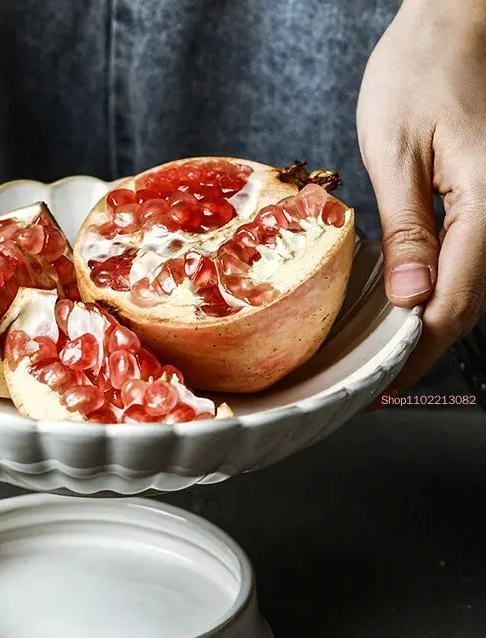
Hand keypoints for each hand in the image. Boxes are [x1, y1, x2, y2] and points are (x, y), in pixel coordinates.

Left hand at [357, 0, 485, 389]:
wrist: (457, 17)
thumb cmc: (423, 68)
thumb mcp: (397, 153)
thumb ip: (408, 231)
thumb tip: (409, 300)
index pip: (454, 305)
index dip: (415, 352)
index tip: (381, 383)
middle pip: (471, 304)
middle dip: (422, 344)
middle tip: (378, 374)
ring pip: (477, 285)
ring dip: (434, 318)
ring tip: (388, 346)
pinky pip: (475, 256)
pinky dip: (443, 285)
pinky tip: (412, 297)